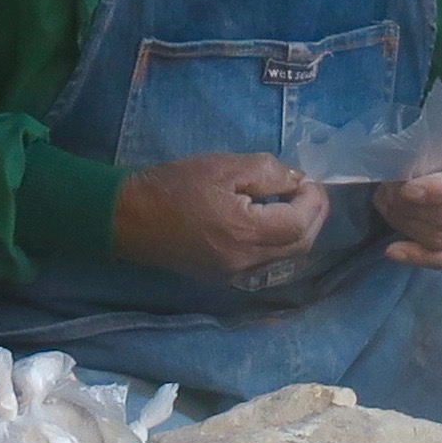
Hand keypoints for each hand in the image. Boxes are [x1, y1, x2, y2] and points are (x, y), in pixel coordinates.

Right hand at [115, 153, 330, 282]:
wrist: (127, 218)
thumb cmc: (173, 186)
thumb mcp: (223, 167)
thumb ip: (267, 173)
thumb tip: (296, 181)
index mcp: (246, 234)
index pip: (300, 225)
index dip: (314, 202)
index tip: (310, 181)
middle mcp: (246, 262)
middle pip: (298, 246)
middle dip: (312, 218)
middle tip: (310, 192)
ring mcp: (234, 274)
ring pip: (283, 257)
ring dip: (296, 231)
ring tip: (292, 203)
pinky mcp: (223, 275)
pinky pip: (264, 261)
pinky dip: (276, 241)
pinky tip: (268, 220)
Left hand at [376, 115, 441, 266]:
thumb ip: (431, 147)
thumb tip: (389, 165)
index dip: (434, 191)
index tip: (405, 191)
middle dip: (407, 208)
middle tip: (384, 193)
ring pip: (441, 238)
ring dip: (405, 226)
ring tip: (387, 208)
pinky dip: (417, 257)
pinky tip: (394, 251)